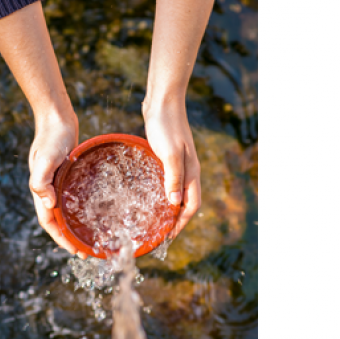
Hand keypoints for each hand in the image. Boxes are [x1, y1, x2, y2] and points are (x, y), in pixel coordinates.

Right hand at [28, 112, 86, 257]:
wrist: (56, 118)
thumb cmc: (51, 138)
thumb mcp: (45, 159)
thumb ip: (41, 181)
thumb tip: (48, 204)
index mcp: (42, 191)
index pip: (49, 222)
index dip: (61, 239)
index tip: (75, 251)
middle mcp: (49, 190)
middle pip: (58, 221)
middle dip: (70, 238)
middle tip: (87, 251)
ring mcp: (58, 183)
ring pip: (66, 211)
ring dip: (75, 226)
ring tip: (91, 237)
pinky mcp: (67, 176)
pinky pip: (73, 198)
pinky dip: (81, 209)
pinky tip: (94, 212)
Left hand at [143, 101, 201, 237]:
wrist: (162, 101)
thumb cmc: (166, 125)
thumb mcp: (169, 153)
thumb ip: (173, 178)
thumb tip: (174, 204)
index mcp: (191, 172)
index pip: (191, 205)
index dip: (181, 223)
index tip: (168, 237)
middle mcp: (188, 171)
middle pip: (186, 202)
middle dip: (176, 220)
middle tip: (160, 234)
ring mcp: (178, 163)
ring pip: (177, 192)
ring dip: (169, 208)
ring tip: (154, 220)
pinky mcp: (167, 157)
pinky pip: (168, 181)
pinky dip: (162, 193)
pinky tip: (148, 195)